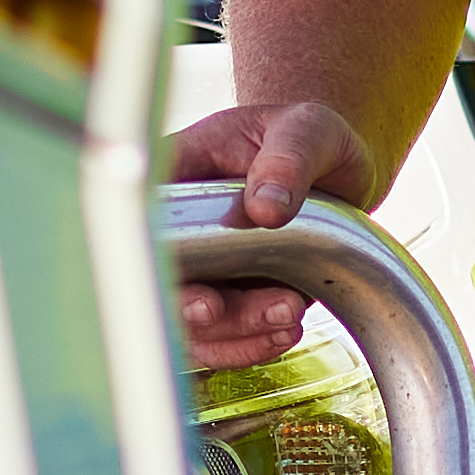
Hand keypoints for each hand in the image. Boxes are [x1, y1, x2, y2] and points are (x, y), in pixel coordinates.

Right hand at [171, 92, 374, 365]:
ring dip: (234, 332)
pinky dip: (252, 344)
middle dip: (192, 310)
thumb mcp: (306, 130)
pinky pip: (224, 338)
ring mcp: (201, 266)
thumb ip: (288, 159)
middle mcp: (177, 225)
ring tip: (286, 317)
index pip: (140, 217)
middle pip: (160, 281)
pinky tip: (284, 332)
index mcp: (176, 171)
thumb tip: (266, 208)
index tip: (189, 286)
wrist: (334, 169)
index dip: (150, 261)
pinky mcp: (228, 296)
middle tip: (228, 309)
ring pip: (192, 322)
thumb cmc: (306, 136)